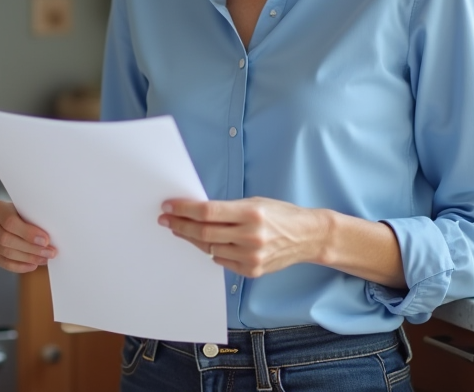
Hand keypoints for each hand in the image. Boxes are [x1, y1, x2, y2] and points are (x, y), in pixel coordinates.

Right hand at [0, 200, 56, 272]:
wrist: (22, 218)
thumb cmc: (27, 212)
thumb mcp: (30, 209)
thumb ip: (35, 218)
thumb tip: (48, 236)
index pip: (9, 221)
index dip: (28, 233)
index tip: (45, 240)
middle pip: (6, 239)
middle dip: (30, 247)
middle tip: (49, 252)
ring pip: (6, 252)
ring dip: (28, 257)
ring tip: (45, 258)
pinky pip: (5, 263)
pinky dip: (20, 266)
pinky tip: (33, 265)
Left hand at [157, 197, 325, 277]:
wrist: (307, 237)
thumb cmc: (281, 215)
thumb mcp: (255, 203)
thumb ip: (228, 209)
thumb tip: (196, 211)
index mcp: (251, 213)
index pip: (208, 212)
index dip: (184, 209)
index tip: (169, 206)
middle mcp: (251, 236)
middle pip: (204, 232)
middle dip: (180, 225)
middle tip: (166, 220)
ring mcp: (251, 257)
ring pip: (209, 248)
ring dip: (191, 239)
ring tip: (181, 230)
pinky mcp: (252, 271)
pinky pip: (221, 261)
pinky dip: (212, 250)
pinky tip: (208, 243)